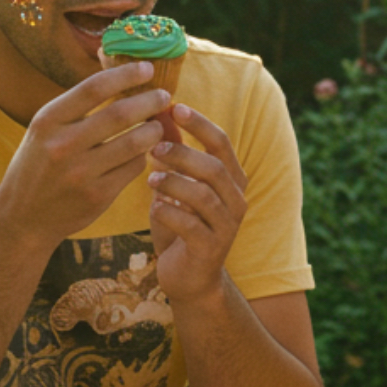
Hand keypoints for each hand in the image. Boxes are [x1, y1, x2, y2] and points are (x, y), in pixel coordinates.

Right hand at [0, 61, 173, 246]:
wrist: (23, 217)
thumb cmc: (39, 164)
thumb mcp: (45, 129)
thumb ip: (76, 105)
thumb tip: (118, 72)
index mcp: (48, 121)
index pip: (94, 88)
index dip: (126, 75)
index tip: (147, 68)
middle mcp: (63, 145)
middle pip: (120, 114)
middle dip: (150, 101)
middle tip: (163, 95)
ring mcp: (81, 173)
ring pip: (134, 143)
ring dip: (153, 130)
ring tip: (157, 124)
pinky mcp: (98, 196)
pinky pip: (134, 168)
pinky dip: (143, 155)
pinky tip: (144, 151)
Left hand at [145, 105, 248, 301]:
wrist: (190, 278)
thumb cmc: (181, 227)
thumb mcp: (176, 188)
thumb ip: (172, 158)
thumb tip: (158, 116)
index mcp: (232, 180)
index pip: (222, 143)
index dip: (200, 124)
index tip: (175, 108)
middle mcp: (236, 201)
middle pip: (215, 167)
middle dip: (183, 153)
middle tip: (155, 148)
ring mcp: (226, 227)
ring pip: (203, 195)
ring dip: (173, 183)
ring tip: (150, 180)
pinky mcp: (211, 249)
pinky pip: (189, 225)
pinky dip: (168, 212)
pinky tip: (155, 207)